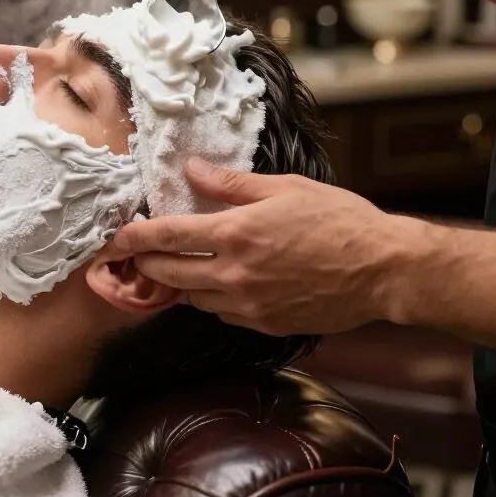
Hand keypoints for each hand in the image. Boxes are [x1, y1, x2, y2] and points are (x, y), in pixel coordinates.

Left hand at [113, 159, 422, 335]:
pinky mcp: (265, 326)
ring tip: (176, 265)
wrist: (383, 271)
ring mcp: (249, 306)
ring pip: (192, 298)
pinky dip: (211, 299)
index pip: (167, 237)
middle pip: (169, 273)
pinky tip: (219, 282)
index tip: (112, 238)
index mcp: (237, 235)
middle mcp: (236, 275)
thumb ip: (232, 184)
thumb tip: (192, 171)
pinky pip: (222, 314)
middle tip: (134, 253)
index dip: (132, 238)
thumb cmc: (339, 221)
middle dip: (146, 262)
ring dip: (179, 282)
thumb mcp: (284, 188)